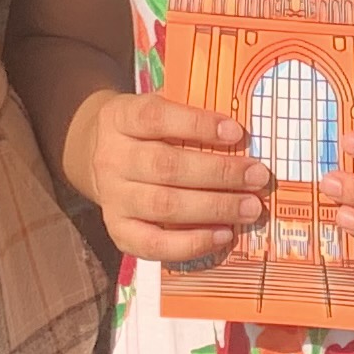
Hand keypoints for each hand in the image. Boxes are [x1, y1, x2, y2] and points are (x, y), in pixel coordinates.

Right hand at [87, 93, 269, 269]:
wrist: (96, 156)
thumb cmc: (144, 132)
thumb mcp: (156, 110)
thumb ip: (188, 116)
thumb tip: (240, 135)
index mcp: (120, 118)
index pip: (155, 117)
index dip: (197, 124)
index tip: (236, 132)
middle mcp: (111, 158)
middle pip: (166, 167)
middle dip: (219, 173)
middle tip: (257, 176)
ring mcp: (112, 198)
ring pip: (164, 206)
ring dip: (214, 208)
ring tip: (250, 207)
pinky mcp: (118, 230)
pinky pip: (155, 243)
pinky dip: (193, 243)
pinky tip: (224, 234)